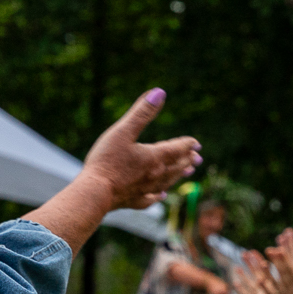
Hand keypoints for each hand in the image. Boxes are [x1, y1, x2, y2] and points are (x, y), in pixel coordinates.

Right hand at [81, 90, 201, 211]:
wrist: (95, 193)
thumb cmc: (107, 160)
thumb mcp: (122, 131)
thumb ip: (141, 113)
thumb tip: (160, 92)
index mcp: (154, 156)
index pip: (176, 148)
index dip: (187, 144)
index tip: (196, 143)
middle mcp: (155, 174)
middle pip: (176, 166)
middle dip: (187, 160)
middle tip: (197, 158)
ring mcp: (145, 189)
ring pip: (168, 182)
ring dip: (178, 176)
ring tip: (187, 173)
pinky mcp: (134, 201)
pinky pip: (151, 199)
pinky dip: (158, 196)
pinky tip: (160, 196)